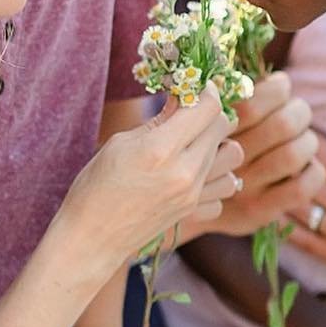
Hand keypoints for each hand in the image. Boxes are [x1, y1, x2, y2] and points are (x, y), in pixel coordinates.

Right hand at [60, 89, 240, 274]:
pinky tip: (193, 173)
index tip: (193, 87)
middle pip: (223, 125)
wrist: (92, 238)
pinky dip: (215, 177)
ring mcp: (194, 194)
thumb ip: (160, 121)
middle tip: (189, 112)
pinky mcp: (195, 211)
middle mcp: (184, 172)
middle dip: (209, 112)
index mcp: (161, 149)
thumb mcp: (121, 143)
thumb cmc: (95, 187)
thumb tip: (184, 99)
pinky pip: (225, 187)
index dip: (204, 90)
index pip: (208, 107)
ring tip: (194, 143)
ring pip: (234, 155)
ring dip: (219, 143)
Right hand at [203, 71, 325, 236]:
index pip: (254, 103)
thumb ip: (221, 96)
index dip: (276, 88)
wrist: (171, 203)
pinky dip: (313, 172)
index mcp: (207, 132)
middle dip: (297, 110)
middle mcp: (223, 162)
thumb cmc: (192, 147)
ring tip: (299, 137)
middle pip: (283, 125)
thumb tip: (270, 80)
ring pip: (294, 155)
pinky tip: (303, 166)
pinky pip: (301, 189)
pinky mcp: (258, 212)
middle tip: (292, 111)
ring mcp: (241, 190)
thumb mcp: (192, 119)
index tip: (275, 88)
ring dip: (306, 140)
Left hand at [286, 83, 325, 276]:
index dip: (300, 138)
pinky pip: (304, 241)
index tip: (289, 127)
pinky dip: (286, 225)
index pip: (318, 153)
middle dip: (285, 163)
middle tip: (270, 150)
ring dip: (281, 192)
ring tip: (269, 176)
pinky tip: (276, 208)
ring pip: (299, 210)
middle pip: (302, 181)